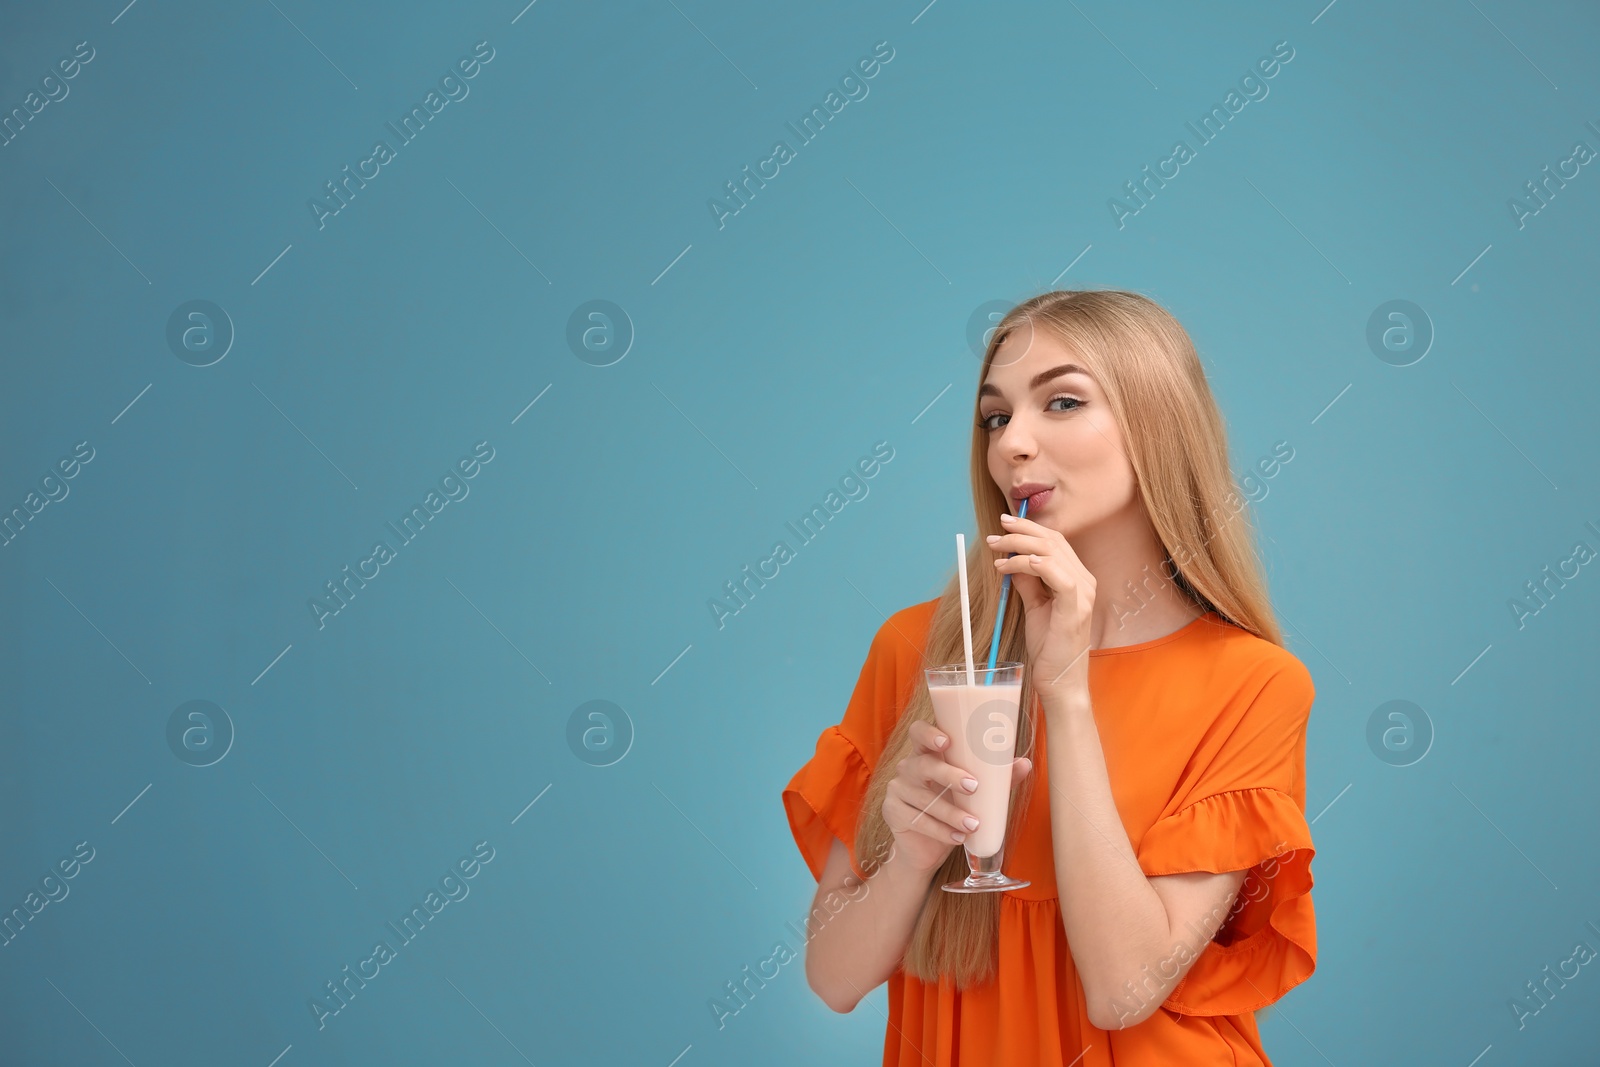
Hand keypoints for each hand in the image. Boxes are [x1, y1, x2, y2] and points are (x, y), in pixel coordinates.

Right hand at [882, 720, 1032, 874]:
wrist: (926, 847)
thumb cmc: (951, 808)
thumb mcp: (973, 793)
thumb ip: (997, 777)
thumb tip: (1025, 764)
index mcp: (926, 753)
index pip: (918, 732)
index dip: (929, 734)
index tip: (947, 741)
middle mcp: (908, 767)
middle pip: (923, 764)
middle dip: (948, 774)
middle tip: (973, 786)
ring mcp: (898, 790)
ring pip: (923, 798)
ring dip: (951, 812)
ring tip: (973, 824)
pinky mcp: (893, 812)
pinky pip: (918, 820)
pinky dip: (941, 831)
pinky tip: (958, 838)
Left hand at [987, 511, 1095, 702]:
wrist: (1060, 680)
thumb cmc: (1049, 646)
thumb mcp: (1034, 607)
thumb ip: (1027, 582)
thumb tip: (1013, 561)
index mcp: (1077, 578)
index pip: (1055, 542)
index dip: (1029, 529)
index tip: (1003, 526)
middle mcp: (1085, 581)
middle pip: (1053, 542)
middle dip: (1020, 532)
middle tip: (994, 534)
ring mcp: (1083, 594)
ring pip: (1052, 554)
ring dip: (1019, 548)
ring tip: (995, 553)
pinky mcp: (1075, 609)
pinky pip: (1059, 577)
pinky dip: (1038, 566)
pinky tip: (1018, 564)